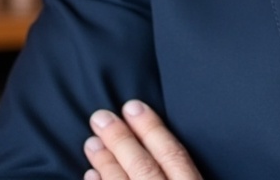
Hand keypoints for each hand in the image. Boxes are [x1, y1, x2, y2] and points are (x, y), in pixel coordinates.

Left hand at [83, 100, 202, 179]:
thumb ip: (189, 168)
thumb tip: (172, 141)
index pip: (173, 155)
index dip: (153, 129)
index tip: (134, 107)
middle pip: (144, 167)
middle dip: (121, 140)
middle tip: (101, 117)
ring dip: (106, 163)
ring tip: (92, 142)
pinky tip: (90, 175)